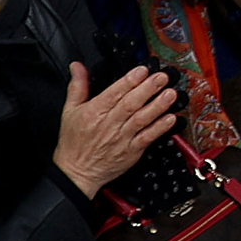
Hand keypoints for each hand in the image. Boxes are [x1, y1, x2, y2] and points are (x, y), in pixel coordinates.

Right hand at [52, 60, 178, 196]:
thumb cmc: (74, 143)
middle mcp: (109, 125)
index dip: (129, 81)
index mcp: (94, 113)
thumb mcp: (69, 112)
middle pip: (130, 104)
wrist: (76, 173)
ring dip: (157, 106)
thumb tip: (78, 66)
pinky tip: (170, 119)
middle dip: (148, 89)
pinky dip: (159, 129)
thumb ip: (77, 86)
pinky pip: (147, 138)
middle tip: (162, 77)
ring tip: (170, 94)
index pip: (113, 93)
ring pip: (141, 119)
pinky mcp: (131, 151)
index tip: (142, 70)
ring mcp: (121, 138)